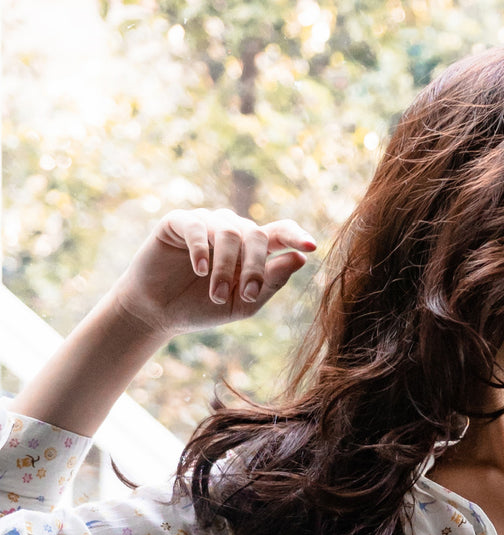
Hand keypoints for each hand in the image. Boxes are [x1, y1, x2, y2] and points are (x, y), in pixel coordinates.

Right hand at [109, 207, 318, 338]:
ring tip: (216, 293)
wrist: (160, 312)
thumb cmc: (203, 307)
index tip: (311, 247)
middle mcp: (232, 230)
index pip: (280, 232)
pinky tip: (200, 269)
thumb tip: (299, 259)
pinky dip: (202, 248)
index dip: (296, 236)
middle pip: (256, 234)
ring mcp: (206, 223)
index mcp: (252, 249)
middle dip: (254, 266)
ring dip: (226, 266)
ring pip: (229, 232)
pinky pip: (197, 226)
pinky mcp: (178, 222)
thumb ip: (271, 282)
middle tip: (244, 294)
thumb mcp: (243, 303)